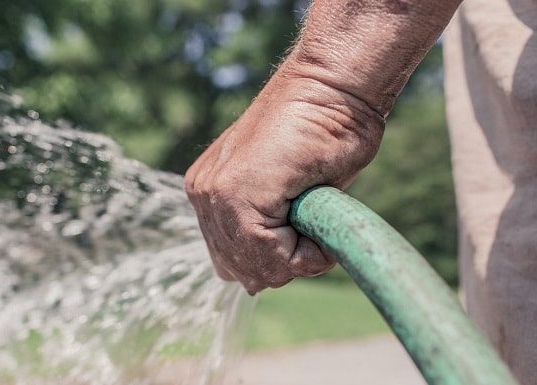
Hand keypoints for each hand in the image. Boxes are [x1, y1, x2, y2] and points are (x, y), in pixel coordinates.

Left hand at [184, 57, 384, 294]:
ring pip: (257, 268)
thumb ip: (266, 231)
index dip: (279, 259)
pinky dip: (306, 252)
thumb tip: (251, 285)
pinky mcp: (234, 193)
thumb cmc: (323, 132)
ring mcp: (214, 193)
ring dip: (297, 256)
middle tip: (312, 219)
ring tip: (314, 211)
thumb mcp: (289, 194)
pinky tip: (316, 212)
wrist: (333, 87)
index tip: (306, 223)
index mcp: (210, 193)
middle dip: (285, 261)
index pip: (235, 261)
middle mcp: (203, 195)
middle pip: (242, 271)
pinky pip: (270, 256)